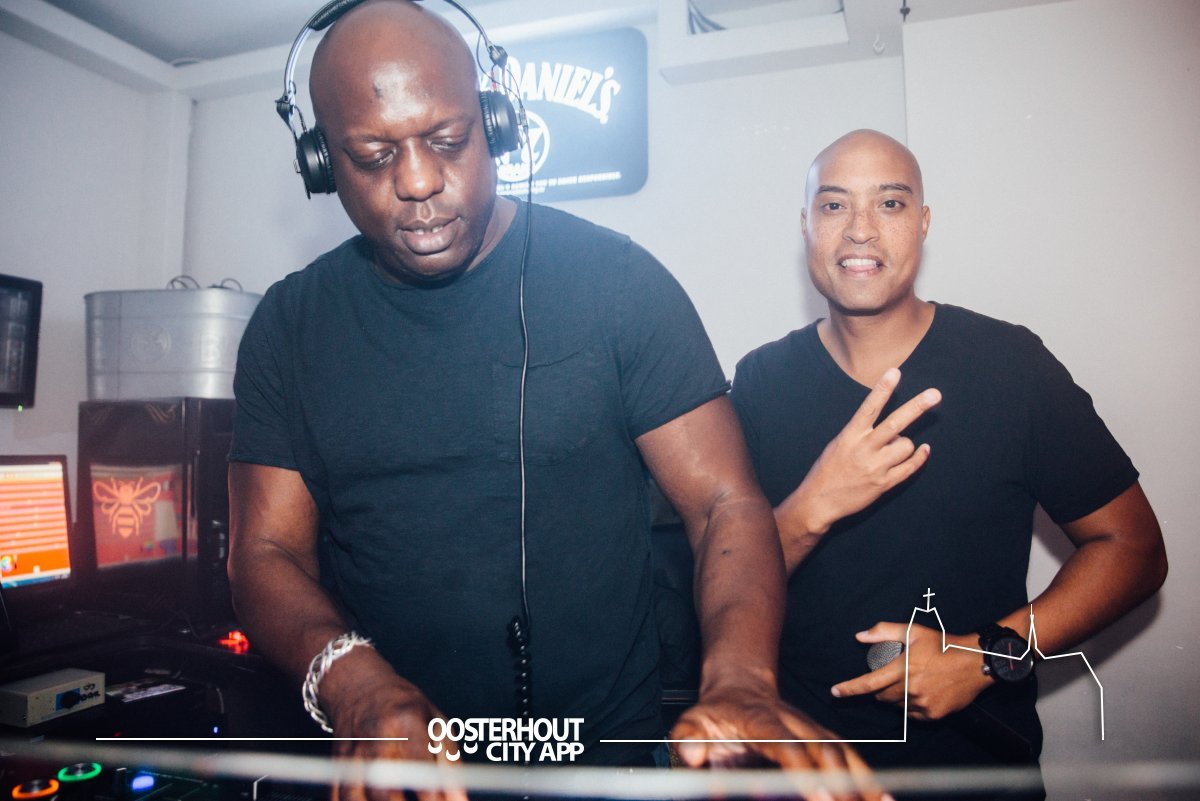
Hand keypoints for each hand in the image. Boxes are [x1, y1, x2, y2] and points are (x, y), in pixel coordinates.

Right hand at [323, 654, 467, 800]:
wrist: (359, 687)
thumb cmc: (405, 707)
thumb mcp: (436, 724)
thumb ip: (450, 765)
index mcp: (406, 721)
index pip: (418, 764)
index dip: (430, 794)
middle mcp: (375, 737)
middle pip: (382, 789)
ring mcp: (351, 752)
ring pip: (354, 797)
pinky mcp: (335, 765)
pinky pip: (336, 796)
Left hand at [671, 679, 890, 800]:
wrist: (740, 687)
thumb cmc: (715, 713)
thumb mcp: (692, 720)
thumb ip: (688, 737)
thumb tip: (692, 755)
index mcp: (764, 723)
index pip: (789, 748)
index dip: (805, 772)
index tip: (820, 797)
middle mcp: (797, 725)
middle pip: (826, 753)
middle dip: (842, 785)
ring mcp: (813, 732)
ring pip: (845, 756)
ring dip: (865, 784)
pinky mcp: (824, 742)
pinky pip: (851, 762)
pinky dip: (869, 782)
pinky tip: (887, 800)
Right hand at [776, 369, 939, 565]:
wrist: (819, 502)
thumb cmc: (828, 470)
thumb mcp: (839, 444)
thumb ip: (862, 433)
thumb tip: (892, 428)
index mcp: (850, 436)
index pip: (869, 408)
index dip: (883, 389)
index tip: (895, 371)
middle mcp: (864, 449)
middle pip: (896, 423)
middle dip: (917, 407)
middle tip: (935, 394)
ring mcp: (876, 467)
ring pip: (906, 445)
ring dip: (904, 445)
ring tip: (891, 450)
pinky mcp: (884, 484)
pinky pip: (910, 467)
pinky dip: (919, 457)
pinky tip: (924, 449)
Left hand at [831, 623, 990, 720]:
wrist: (974, 663)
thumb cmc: (942, 644)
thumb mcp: (913, 631)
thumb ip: (884, 631)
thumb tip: (860, 636)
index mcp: (903, 668)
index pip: (869, 683)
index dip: (849, 689)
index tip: (835, 692)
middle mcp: (911, 689)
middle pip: (881, 696)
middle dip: (879, 689)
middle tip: (892, 676)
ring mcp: (922, 704)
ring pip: (896, 706)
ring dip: (896, 697)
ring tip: (911, 681)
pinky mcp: (933, 714)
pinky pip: (912, 714)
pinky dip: (911, 705)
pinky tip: (922, 692)